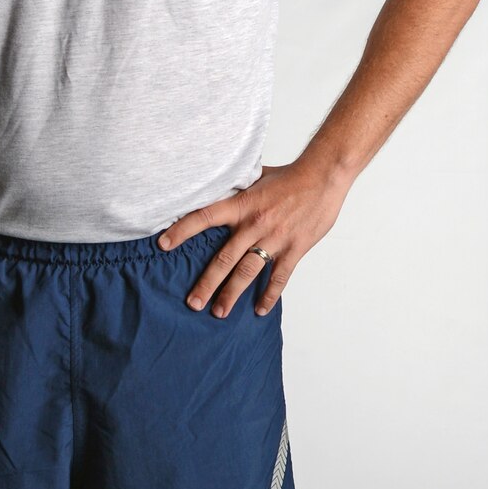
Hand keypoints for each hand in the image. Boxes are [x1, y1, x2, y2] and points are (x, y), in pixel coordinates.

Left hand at [157, 161, 346, 317]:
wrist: (324, 176)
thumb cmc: (290, 176)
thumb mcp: (256, 178)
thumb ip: (237, 190)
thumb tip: (216, 188)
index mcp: (242, 205)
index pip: (204, 217)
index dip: (182, 231)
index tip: (163, 245)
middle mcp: (255, 224)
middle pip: (224, 259)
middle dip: (206, 284)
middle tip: (192, 303)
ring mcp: (275, 239)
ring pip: (247, 272)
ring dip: (231, 294)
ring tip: (218, 312)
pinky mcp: (294, 249)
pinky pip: (279, 278)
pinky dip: (269, 295)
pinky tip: (260, 310)